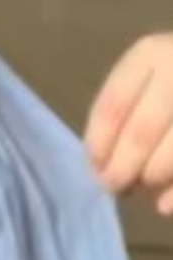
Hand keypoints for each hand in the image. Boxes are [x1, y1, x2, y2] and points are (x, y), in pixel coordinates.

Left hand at [85, 33, 172, 215]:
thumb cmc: (171, 76)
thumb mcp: (149, 73)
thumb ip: (124, 109)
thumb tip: (100, 164)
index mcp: (151, 53)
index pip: (113, 106)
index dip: (98, 145)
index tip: (94, 167)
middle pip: (142, 132)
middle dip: (122, 169)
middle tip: (114, 187)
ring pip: (171, 153)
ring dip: (152, 177)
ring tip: (145, 183)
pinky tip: (165, 206)